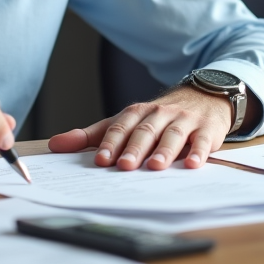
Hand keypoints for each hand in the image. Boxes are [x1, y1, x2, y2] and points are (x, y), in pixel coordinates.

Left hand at [48, 85, 231, 170]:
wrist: (204, 97)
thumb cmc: (159, 117)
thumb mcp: (127, 122)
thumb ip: (94, 135)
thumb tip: (56, 145)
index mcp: (138, 113)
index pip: (121, 127)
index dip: (111, 143)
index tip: (100, 160)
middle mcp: (160, 114)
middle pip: (145, 131)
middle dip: (134, 148)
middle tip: (124, 166)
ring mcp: (185, 120)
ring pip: (173, 134)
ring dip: (164, 151)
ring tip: (155, 166)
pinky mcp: (207, 129)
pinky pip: (202, 141)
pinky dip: (198, 152)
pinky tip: (192, 164)